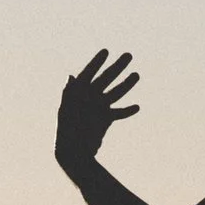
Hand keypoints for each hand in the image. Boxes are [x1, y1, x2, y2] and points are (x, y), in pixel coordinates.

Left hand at [56, 48, 140, 173]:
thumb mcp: (67, 110)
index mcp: (78, 92)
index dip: (96, 62)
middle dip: (117, 67)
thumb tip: (71, 76)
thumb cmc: (67, 131)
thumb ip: (70, 93)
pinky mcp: (105, 119)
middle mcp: (89, 96)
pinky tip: (137, 107)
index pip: (88, 72)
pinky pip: (118, 112)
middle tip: (129, 55)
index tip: (106, 52)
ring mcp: (98, 107)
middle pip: (106, 78)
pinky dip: (127, 111)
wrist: (74, 152)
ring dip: (126, 84)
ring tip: (136, 75)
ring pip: (116, 93)